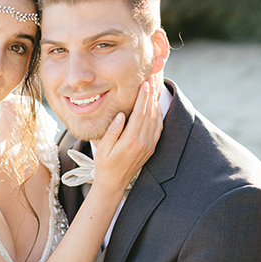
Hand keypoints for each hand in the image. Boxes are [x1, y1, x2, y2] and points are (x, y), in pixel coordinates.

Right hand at [94, 78, 162, 193]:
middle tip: (151, 79)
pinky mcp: (151, 148)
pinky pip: (158, 128)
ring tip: (154, 87)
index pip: (139, 114)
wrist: (114, 182)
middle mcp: (143, 143)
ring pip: (156, 119)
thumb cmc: (104, 164)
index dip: (143, 97)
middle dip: (151, 95)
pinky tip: (154, 105)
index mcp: (130, 141)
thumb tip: (121, 115)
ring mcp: (149, 146)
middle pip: (150, 113)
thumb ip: (112, 131)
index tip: (144, 84)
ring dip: (155, 102)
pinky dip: (158, 114)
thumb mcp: (103, 148)